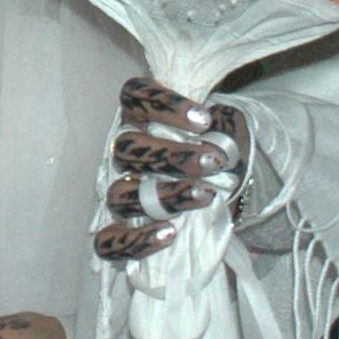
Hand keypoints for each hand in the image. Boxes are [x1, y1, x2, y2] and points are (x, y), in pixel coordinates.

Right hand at [94, 77, 248, 263]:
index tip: (204, 119)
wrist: (225, 200)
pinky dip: (135, 241)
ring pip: (120, 194)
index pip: (135, 95)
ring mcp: (119, 193)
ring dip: (165, 196)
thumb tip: (220, 125)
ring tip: (204, 197)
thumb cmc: (220, 160)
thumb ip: (225, 125)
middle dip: (173, 156)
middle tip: (215, 162)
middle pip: (126, 148)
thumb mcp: (229, 133)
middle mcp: (124, 153)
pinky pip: (109, 243)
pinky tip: (169, 234)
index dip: (162, 103)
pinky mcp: (120, 233)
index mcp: (143, 119)